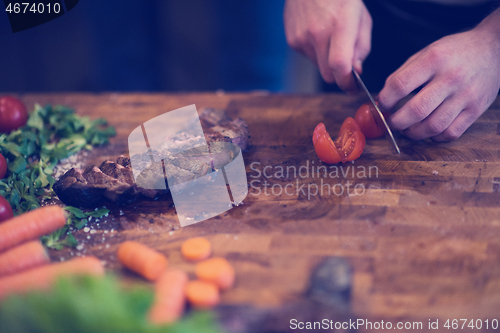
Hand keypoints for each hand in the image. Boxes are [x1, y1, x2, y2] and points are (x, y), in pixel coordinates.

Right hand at [283, 0, 371, 91]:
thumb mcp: (361, 17)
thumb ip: (362, 47)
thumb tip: (355, 71)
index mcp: (340, 25)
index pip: (340, 66)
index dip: (347, 83)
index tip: (353, 88)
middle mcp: (317, 33)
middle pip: (327, 74)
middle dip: (338, 75)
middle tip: (346, 68)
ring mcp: (301, 37)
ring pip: (318, 66)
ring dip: (326, 61)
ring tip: (330, 39)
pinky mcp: (292, 40)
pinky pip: (308, 57)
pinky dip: (315, 52)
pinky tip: (318, 34)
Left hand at [378, 10, 499, 140]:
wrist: (493, 49)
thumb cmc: (454, 52)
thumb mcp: (426, 52)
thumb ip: (403, 74)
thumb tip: (383, 99)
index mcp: (434, 59)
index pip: (400, 84)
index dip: (385, 99)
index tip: (382, 105)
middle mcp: (451, 78)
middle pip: (417, 110)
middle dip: (397, 121)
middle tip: (392, 122)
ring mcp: (466, 95)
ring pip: (433, 126)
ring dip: (413, 133)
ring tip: (407, 129)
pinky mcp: (476, 110)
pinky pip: (451, 133)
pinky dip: (435, 137)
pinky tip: (428, 130)